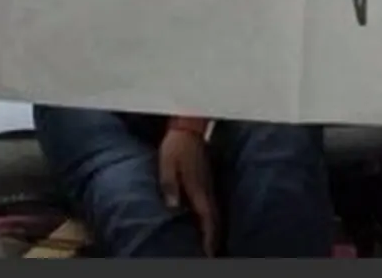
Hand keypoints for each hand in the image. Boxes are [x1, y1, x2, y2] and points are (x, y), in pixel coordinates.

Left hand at [157, 127, 217, 254]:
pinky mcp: (206, 180)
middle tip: (209, 253)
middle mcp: (206, 189)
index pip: (207, 219)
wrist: (187, 128)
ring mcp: (208, 184)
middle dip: (213, 238)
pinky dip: (210, 217)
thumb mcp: (167, 165)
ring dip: (213, 228)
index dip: (208, 237)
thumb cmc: (176, 147)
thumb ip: (170, 186)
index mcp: (197, 188)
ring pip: (215, 212)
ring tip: (210, 243)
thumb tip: (173, 206)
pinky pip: (211, 204)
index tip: (207, 253)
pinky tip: (206, 221)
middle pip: (214, 219)